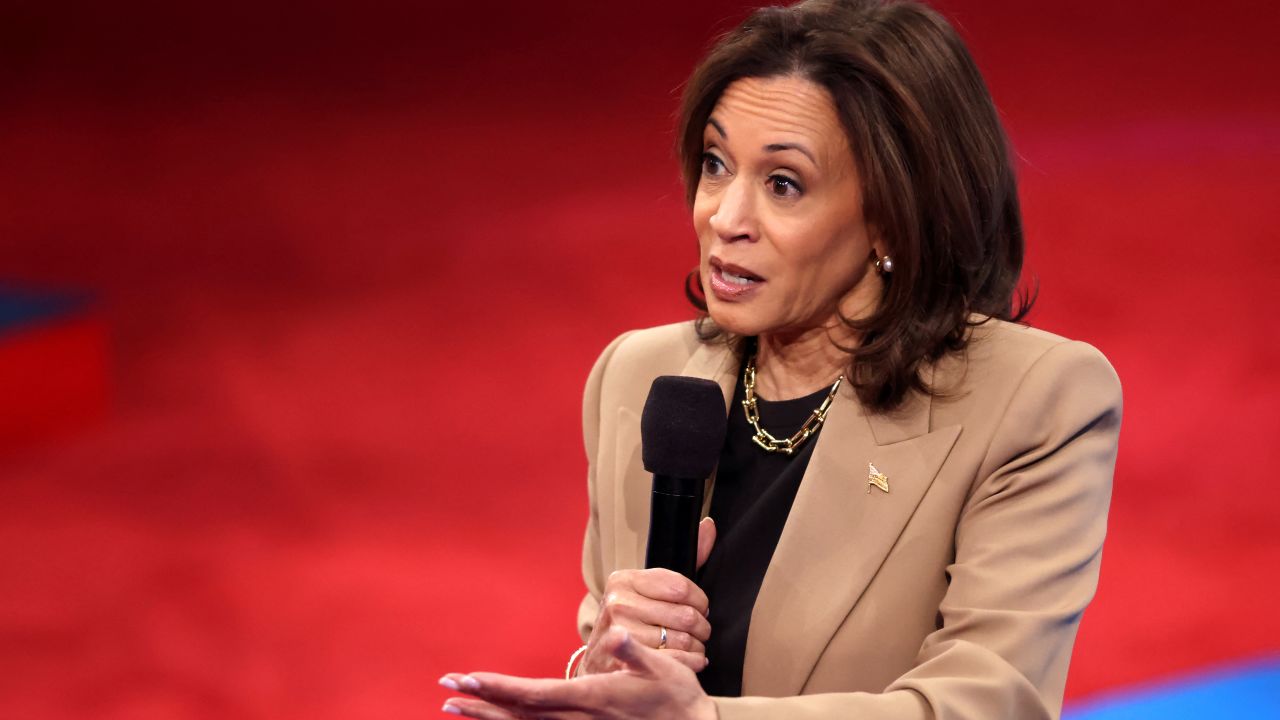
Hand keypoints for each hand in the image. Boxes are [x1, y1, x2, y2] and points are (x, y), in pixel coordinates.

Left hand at [440, 626, 716, 719]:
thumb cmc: (678, 697)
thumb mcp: (664, 667)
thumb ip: (637, 653)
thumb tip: (619, 635)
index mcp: (592, 698)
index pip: (533, 694)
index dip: (497, 688)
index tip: (466, 680)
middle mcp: (579, 719)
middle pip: (518, 715)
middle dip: (480, 704)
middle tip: (445, 693)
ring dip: (488, 718)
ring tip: (455, 709)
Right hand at [581, 517, 716, 673]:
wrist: (600, 664)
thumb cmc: (631, 621)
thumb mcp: (649, 588)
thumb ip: (685, 559)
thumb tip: (709, 525)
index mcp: (624, 580)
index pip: (681, 586)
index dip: (700, 600)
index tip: (700, 607)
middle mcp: (618, 605)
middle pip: (686, 616)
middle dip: (702, 627)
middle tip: (699, 631)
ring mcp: (622, 635)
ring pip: (685, 642)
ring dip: (698, 648)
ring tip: (692, 647)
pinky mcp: (629, 663)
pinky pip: (678, 663)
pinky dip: (691, 664)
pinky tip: (687, 661)